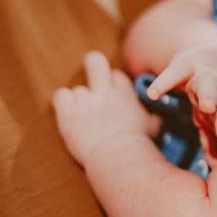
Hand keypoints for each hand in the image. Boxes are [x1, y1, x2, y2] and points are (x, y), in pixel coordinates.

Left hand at [52, 51, 160, 165]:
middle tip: (91, 77)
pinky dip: (63, 103)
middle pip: (94, 61)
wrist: (118, 156)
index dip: (113, 83)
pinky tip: (68, 114)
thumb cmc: (138, 143)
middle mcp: (104, 91)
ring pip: (77, 89)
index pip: (116, 75)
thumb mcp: (153, 126)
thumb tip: (156, 117)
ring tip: (83, 118)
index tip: (113, 95)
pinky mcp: (69, 112)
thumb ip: (152, 116)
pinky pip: (61, 95)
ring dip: (78, 101)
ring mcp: (85, 101)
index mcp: (124, 93)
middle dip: (93, 65)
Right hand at [146, 46, 216, 152]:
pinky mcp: (184, 63)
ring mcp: (203, 74)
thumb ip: (211, 139)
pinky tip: (153, 94)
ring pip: (208, 84)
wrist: (210, 52)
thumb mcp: (210, 115)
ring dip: (210, 95)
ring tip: (209, 107)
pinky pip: (174, 72)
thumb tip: (214, 167)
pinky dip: (164, 82)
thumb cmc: (211, 91)